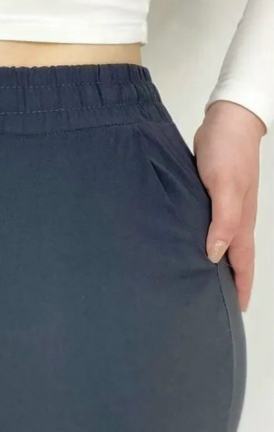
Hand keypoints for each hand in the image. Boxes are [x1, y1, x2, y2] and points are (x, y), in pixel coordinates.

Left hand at [193, 100, 265, 311]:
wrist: (228, 119)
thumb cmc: (227, 151)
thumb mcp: (225, 186)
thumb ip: (222, 220)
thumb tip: (215, 254)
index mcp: (241, 222)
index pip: (242, 264)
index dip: (241, 288)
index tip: (235, 311)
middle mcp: (235, 219)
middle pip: (234, 259)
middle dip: (229, 283)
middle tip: (214, 304)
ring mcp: (225, 207)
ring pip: (221, 243)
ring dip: (215, 264)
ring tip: (199, 282)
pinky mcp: (211, 196)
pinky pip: (210, 227)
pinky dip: (204, 241)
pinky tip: (188, 244)